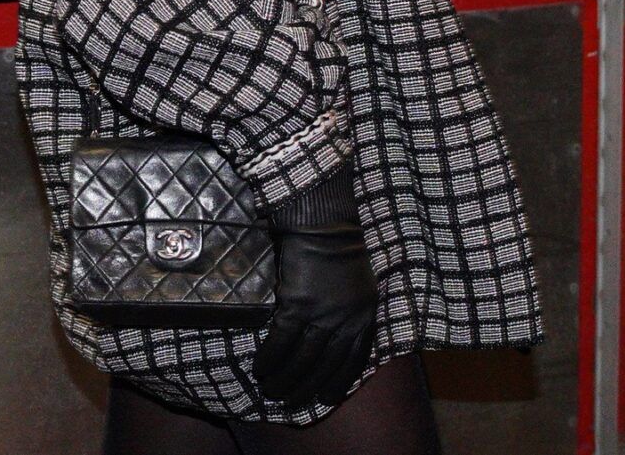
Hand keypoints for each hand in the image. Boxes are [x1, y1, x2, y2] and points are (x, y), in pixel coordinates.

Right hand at [251, 165, 377, 408]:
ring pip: (301, 359)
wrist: (323, 223)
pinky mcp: (298, 305)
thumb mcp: (359, 286)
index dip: (338, 383)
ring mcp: (322, 314)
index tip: (324, 398)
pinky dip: (269, 358)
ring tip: (270, 390)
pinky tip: (260, 368)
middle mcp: (347, 320)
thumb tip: (331, 342)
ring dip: (283, 379)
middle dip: (304, 388)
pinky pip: (281, 342)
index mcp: (365, 316)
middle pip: (324, 366)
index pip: (354, 361)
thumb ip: (350, 314)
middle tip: (288, 401)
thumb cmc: (340, 251)